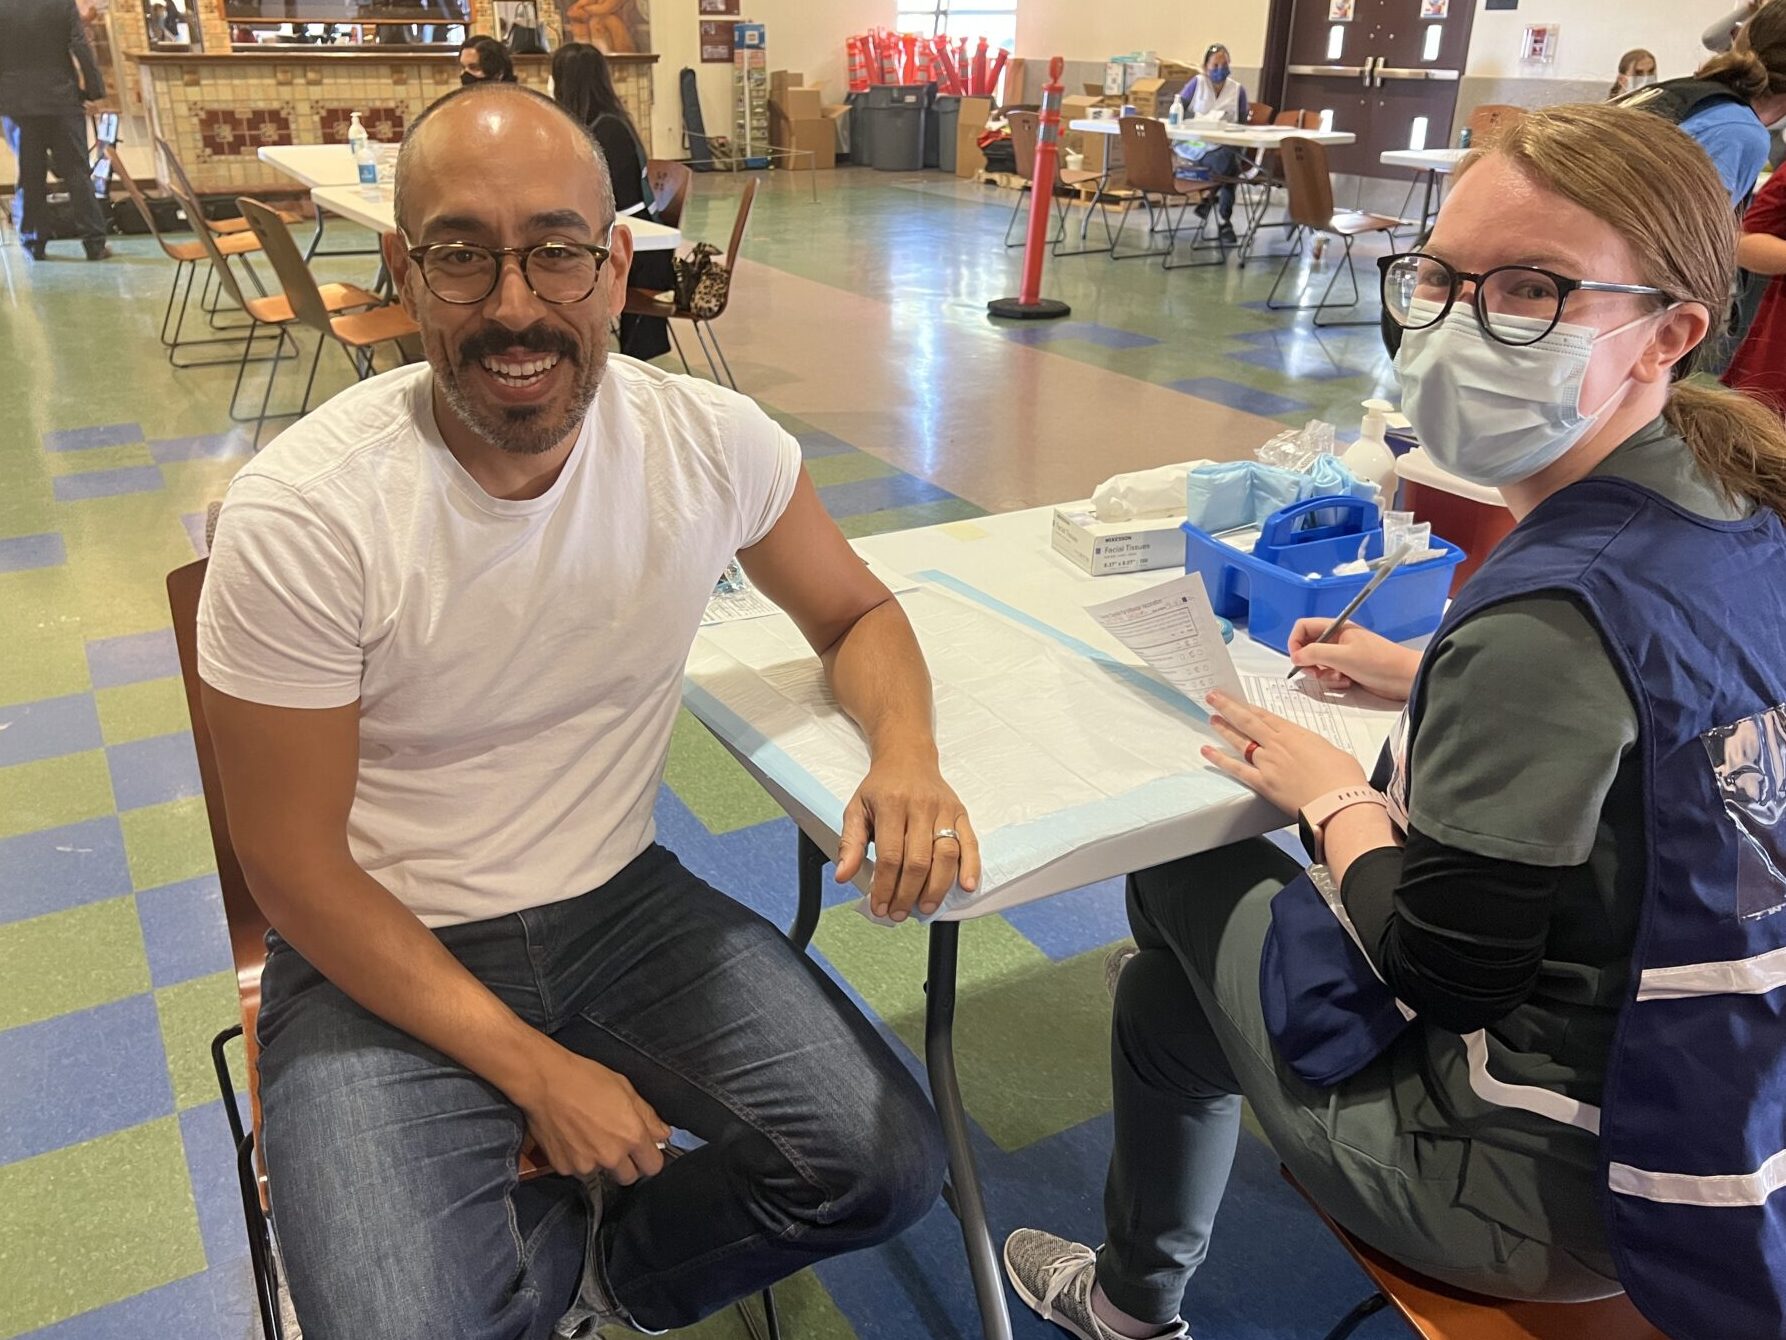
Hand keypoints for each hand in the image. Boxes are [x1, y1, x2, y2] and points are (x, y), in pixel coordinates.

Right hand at [513, 1046, 670, 1185]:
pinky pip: (577, 1170)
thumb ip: (648, 1116)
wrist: (545, 1082)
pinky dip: (577, 1159)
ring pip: (601, 1173)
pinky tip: (572, 1138)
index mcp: (631, 1135)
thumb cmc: (585, 1079)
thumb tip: (663, 1133)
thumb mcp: (625, 1088)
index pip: (653, 1166)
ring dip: (599, 1161)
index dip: (649, 1157)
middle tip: (615, 1143)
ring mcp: (586, 1165)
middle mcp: (611, 1156)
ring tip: (588, 1135)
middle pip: (629, 1177)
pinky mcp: (564, 1168)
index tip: (644, 1151)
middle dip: (626, 1164)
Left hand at [836, 747, 979, 921]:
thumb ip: (850, 843)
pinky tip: (965, 886)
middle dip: (908, 893)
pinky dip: (970, 866)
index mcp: (890, 805)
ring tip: (924, 907)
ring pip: (946, 854)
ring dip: (937, 887)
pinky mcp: (960, 812)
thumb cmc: (881, 787)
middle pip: (918, 860)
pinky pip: (970, 842)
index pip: (890, 855)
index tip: (880, 907)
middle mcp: (920, 806)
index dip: (885, 886)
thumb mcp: (856, 809)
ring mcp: (944, 809)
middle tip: (899, 913)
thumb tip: (843, 875)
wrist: (907, 757)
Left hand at [1201, 690, 1368, 816]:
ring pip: (1239, 741)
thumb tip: (1313, 754)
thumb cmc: (1343, 779)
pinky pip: (1236, 768)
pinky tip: (1207, 751)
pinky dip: (1219, 759)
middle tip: (1213, 697)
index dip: (1250, 707)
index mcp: (1296, 734)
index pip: (1266, 716)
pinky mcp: (1262, 783)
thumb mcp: (1334, 753)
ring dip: (1223, 728)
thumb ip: (1316, 750)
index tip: (1239, 700)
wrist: (1339, 801)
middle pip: (1247, 721)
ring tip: (1211, 718)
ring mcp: (1267, 763)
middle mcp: (1277, 745)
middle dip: (1228, 707)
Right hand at [1287, 619, 1421, 701]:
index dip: (1295, 642)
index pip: (1303, 627)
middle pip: (1308, 646)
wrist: (1405, 678)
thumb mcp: (1342, 656)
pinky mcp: (1349, 669)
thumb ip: (1314, 653)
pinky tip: (1347, 683)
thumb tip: (1295, 657)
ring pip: (1318, 663)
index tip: (1297, 659)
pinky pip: (1330, 674)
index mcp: (1336, 628)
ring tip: (1338, 678)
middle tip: (1317, 672)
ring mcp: (1343, 655)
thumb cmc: (1378, 662)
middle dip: (1309, 662)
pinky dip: (1334, 681)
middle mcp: (1337, 640)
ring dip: (1322, 674)